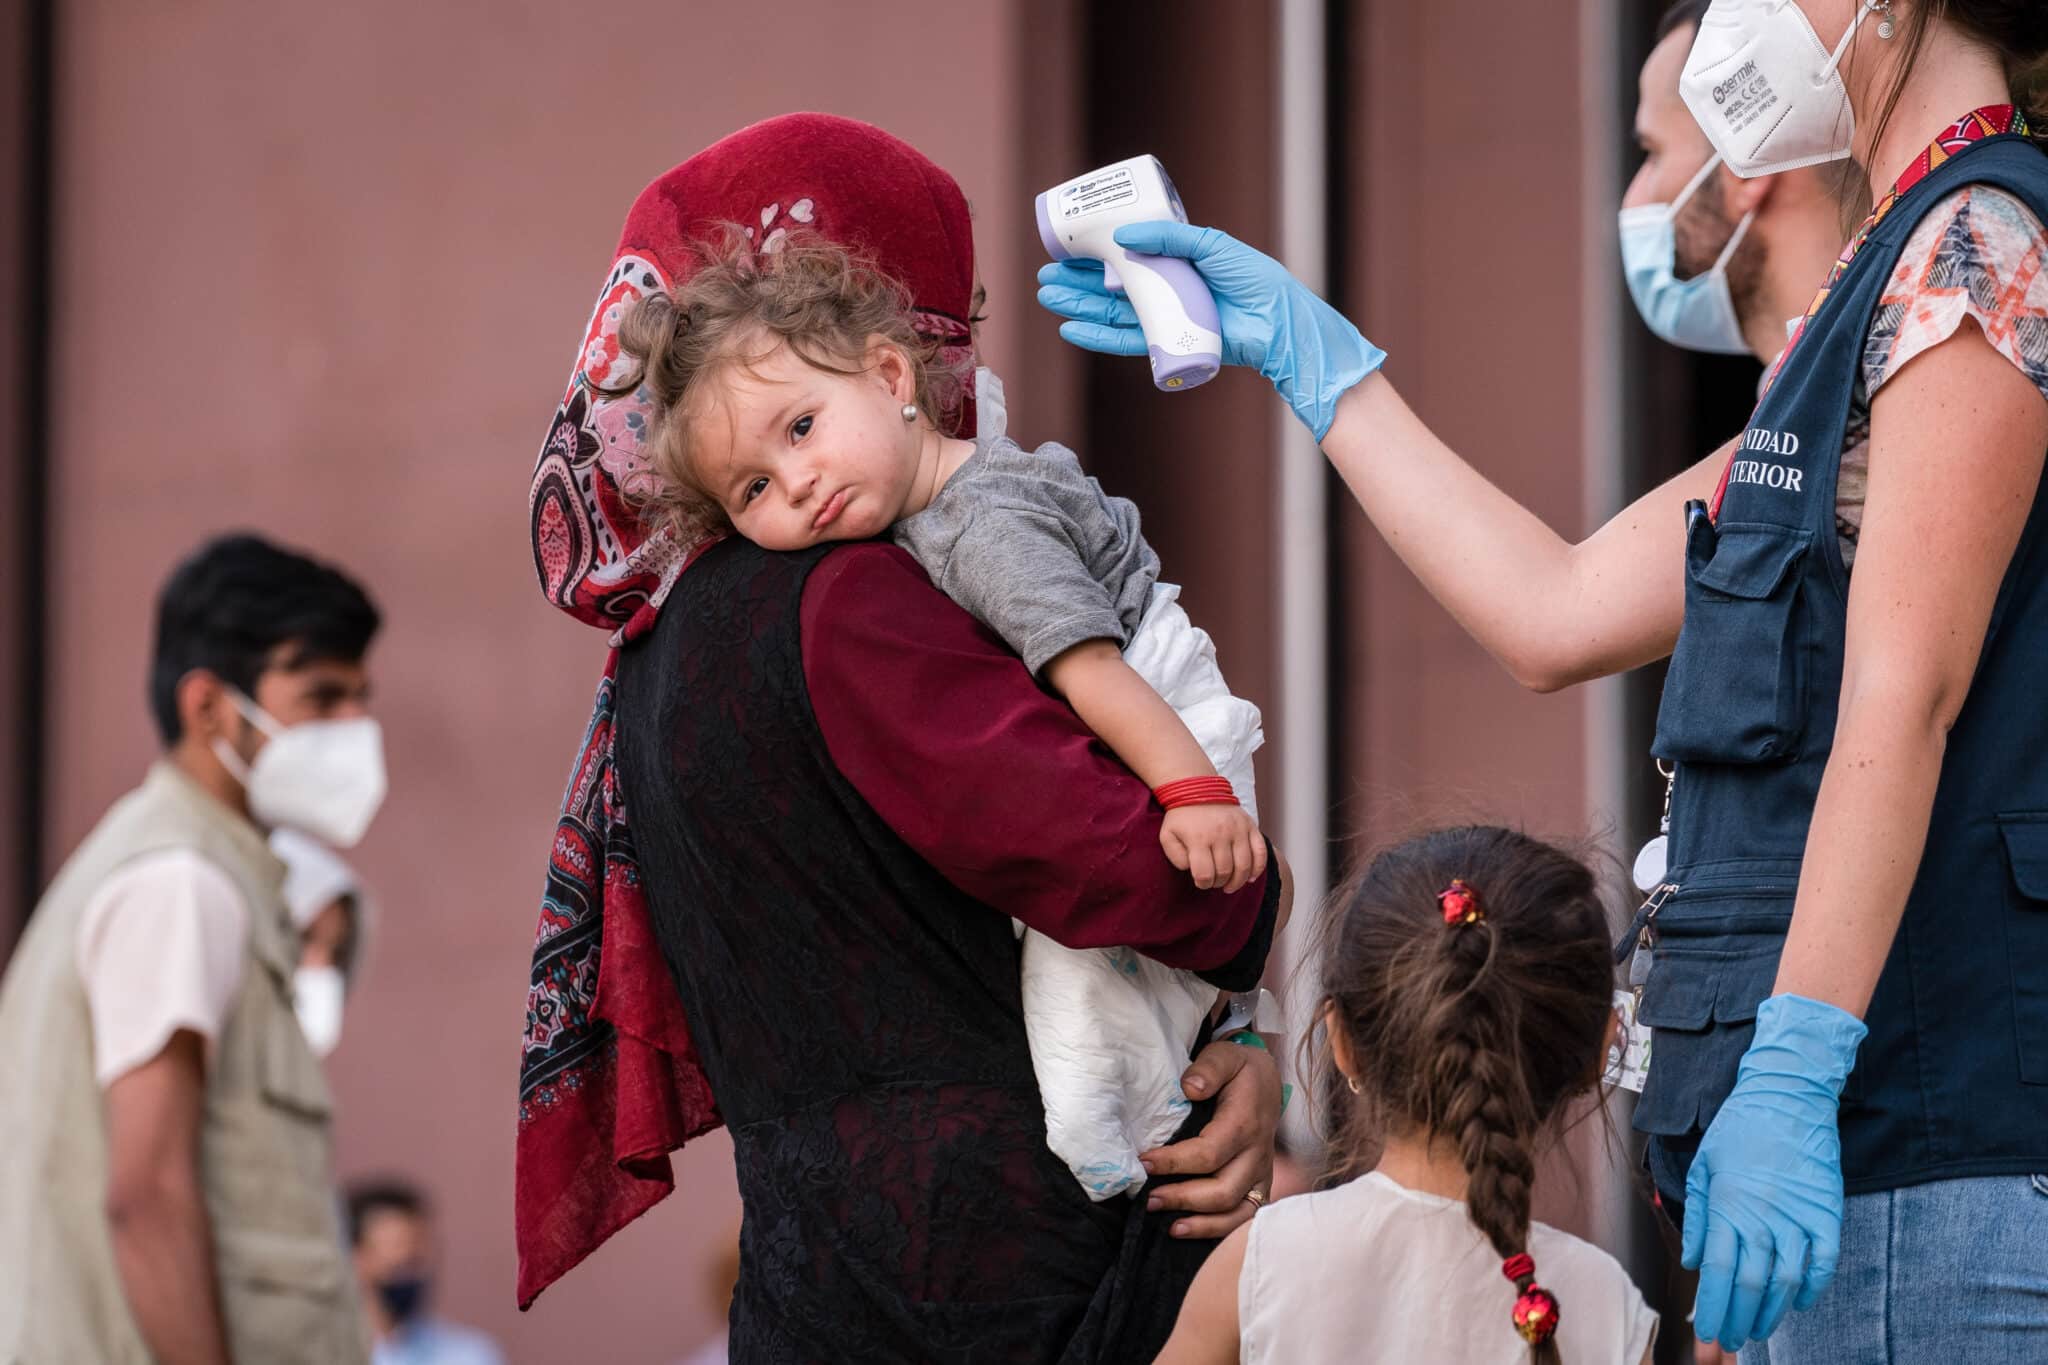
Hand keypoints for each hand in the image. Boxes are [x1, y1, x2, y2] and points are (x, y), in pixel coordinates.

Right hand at [1035, 220, 1384, 439]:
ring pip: (1112, 313)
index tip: (1066, 248)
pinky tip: (1071, 330)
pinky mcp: (1167, 344)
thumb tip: (1122, 237)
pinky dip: (1098, 337)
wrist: (1278, 322)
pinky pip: (1126, 341)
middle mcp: (1164, 291)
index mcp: (1173, 263)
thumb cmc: (1254, 279)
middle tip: (1045, 276)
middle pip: (1110, 287)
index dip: (1094, 255)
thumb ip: (1168, 237)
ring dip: (1079, 307)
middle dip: (1076, 283)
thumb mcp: (1210, 245)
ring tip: (1048, 298)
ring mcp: (1164, 318)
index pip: (1125, 258)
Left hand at [1140, 1038, 1280, 1238]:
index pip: (1209, 1153)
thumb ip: (1209, 1068)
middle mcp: (1257, 1154)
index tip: (1143, 1162)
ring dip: (1202, 1223)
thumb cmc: (1240, 1070)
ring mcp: (1261, 1174)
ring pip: (1237, 1211)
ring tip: (1168, 1226)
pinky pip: (1245, 1217)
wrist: (1267, 1082)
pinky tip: (1190, 1230)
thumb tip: (1190, 1087)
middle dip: (1183, 1198)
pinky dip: (1220, 1230)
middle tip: (1149, 1199)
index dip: (1174, 1163)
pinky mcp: (1259, 1185)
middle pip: (1223, 1190)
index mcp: (1245, 1123)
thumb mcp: (1226, 1055)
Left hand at [1161, 803, 1266, 892]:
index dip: (1203, 884)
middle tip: (1214, 881)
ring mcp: (1238, 829)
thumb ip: (1176, 857)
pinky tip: (1249, 878)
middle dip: (1218, 883)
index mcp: (1198, 838)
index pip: (1204, 874)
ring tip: (1229, 885)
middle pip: (1224, 872)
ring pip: (1244, 866)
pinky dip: (1258, 868)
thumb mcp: (1167, 836)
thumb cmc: (1182, 817)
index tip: (1201, 882)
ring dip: (1237, 881)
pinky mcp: (1250, 826)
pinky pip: (1261, 852)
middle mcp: (1220, 833)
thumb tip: (1192, 870)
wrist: (1198, 789)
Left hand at [1683, 993, 1866, 1350]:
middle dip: (1738, 1320)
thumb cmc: (1739, 1129)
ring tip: (1759, 1330)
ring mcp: (1798, 1217)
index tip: (1708, 1335)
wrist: (1788, 1096)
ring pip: (1785, 1282)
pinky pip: (1823, 1263)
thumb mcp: (1704, 1166)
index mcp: (1727, 1207)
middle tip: (1732, 1343)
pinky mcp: (1828, 1213)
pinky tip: (1796, 1303)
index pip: (1717, 1273)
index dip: (1713, 1309)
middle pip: (1749, 1285)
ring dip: (1771, 1312)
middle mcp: (1762, 1217)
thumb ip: (1697, 1217)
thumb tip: (1692, 1260)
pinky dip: (1811, 1289)